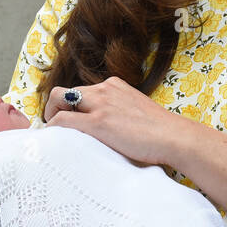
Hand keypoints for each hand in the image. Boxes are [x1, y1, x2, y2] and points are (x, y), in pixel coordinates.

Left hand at [42, 76, 188, 166]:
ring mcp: (100, 103)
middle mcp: (105, 88)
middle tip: (57, 129)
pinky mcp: (98, 122)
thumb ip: (118, 112)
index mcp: (114, 85)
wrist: (174, 137)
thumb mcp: (135, 111)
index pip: (80, 90)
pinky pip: (62, 120)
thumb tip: (106, 129)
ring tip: (55, 136)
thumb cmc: (160, 132)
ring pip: (57, 99)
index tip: (68, 120)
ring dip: (51, 116)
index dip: (69, 106)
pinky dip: (54, 129)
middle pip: (64, 91)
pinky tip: (57, 141)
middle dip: (55, 109)